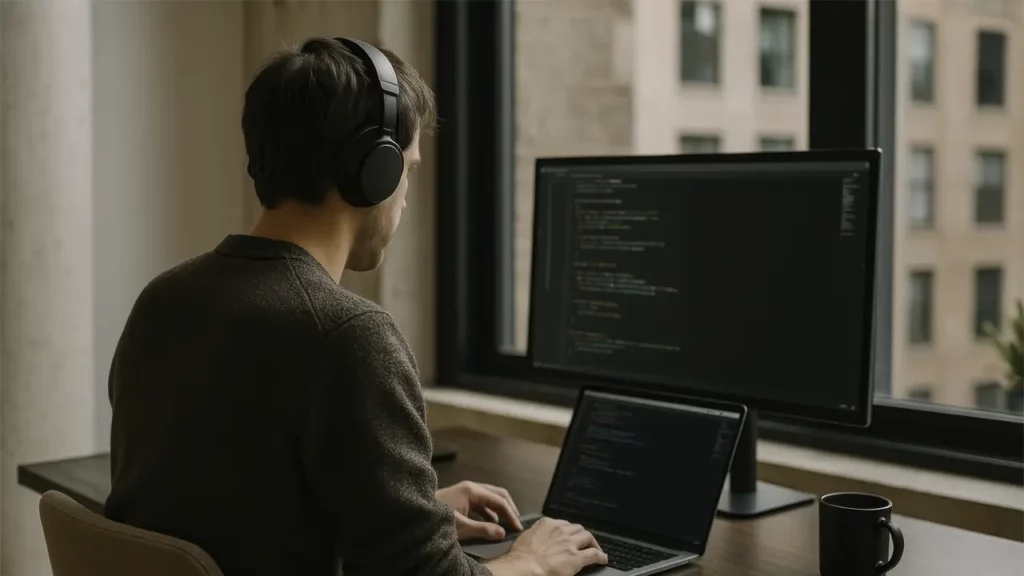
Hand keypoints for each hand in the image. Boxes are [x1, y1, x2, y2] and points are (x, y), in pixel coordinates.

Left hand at [436, 480, 521, 540]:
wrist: (414, 514)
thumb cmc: (436, 519)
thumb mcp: (460, 527)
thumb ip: (482, 529)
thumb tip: (502, 533)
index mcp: (473, 491)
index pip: (499, 501)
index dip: (511, 514)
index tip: (518, 528)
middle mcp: (472, 487)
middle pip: (498, 494)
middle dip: (509, 508)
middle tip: (517, 524)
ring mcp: (466, 491)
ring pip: (490, 498)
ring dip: (500, 510)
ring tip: (507, 524)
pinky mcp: (462, 498)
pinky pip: (482, 503)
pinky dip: (490, 512)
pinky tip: (493, 523)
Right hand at [490, 518, 606, 575]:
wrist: (524, 568)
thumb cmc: (520, 556)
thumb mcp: (525, 537)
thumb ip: (535, 533)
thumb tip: (537, 536)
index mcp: (547, 524)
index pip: (563, 523)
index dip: (568, 531)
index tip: (569, 536)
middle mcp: (561, 530)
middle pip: (578, 528)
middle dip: (581, 535)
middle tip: (583, 542)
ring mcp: (570, 543)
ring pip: (588, 537)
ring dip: (592, 543)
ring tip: (594, 548)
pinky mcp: (576, 557)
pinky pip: (594, 554)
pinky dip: (600, 556)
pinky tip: (602, 559)